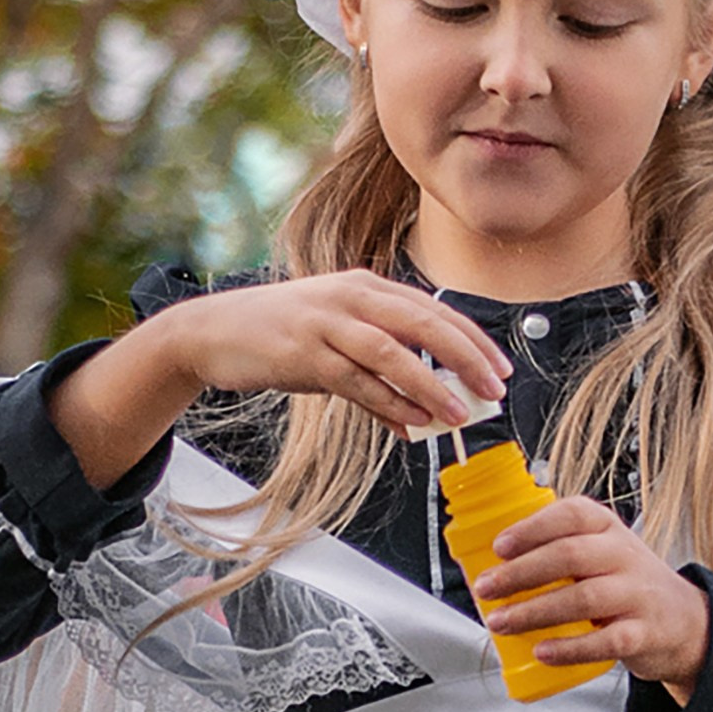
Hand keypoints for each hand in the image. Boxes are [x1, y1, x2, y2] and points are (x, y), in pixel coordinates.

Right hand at [48, 271, 507, 489]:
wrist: (212, 331)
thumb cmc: (278, 334)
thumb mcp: (336, 339)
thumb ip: (378, 373)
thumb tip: (418, 417)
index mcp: (366, 286)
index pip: (434, 309)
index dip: (472, 340)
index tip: (500, 369)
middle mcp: (350, 296)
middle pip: (423, 322)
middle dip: (465, 358)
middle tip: (495, 390)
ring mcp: (326, 323)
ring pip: (392, 352)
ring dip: (430, 384)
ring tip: (459, 414)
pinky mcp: (302, 353)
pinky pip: (356, 381)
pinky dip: (387, 404)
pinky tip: (411, 424)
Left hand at [472, 493, 712, 700]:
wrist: (684, 622)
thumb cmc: (625, 585)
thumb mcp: (599, 553)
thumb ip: (557, 550)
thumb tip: (490, 566)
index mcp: (608, 528)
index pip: (570, 515)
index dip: (532, 529)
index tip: (499, 547)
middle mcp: (625, 555)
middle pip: (569, 555)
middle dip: (520, 573)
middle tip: (487, 589)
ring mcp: (637, 594)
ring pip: (584, 598)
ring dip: (535, 611)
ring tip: (501, 622)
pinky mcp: (644, 633)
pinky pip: (606, 641)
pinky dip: (571, 648)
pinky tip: (542, 651)